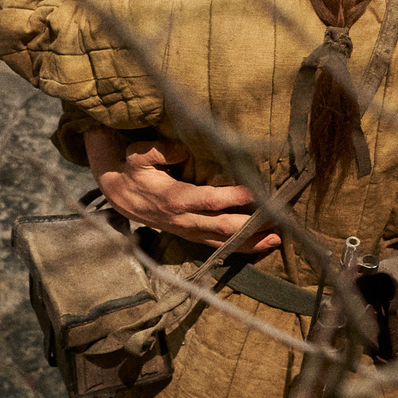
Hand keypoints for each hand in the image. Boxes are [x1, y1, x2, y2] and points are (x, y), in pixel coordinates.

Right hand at [84, 128, 274, 249]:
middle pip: (222, 226)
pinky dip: (237, 248)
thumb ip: (160, 151)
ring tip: (275, 240)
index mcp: (174, 198)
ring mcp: (187, 230)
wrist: (119, 195)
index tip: (255, 192)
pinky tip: (258, 247)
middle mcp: (183, 219)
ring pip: (222, 240)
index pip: (208, 200)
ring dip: (249, 242)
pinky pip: (216, 245)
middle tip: (277, 222)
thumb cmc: (133, 171)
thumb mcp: (138, 156)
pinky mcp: (190, 234)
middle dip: (250, 226)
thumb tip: (183, 149)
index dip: (232, 197)